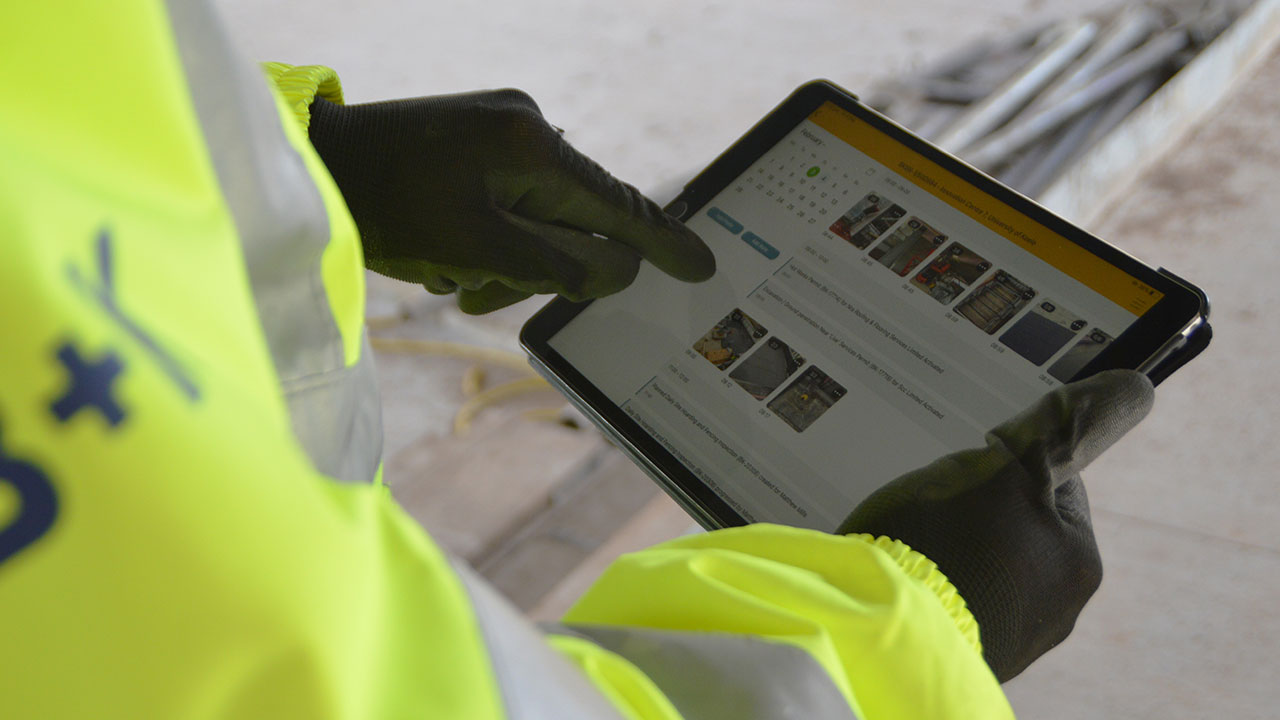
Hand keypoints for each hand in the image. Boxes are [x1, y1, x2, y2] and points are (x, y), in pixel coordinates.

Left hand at [307, 90, 713, 312]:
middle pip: (577, 220)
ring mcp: (504, 126)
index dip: (662, 244)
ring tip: (448, 276)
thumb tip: (620, 269)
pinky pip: (514, 200)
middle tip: (472, 291)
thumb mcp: (477, 251)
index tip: (704, 267)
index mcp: (534, 144)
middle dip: (539, 267)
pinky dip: (491, 237)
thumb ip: (558, 265)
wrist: (312, 168)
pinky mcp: (481, 137)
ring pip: (542, 217)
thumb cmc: (385, 209)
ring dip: (507, 260)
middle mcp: (529, 124)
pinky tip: (444, 251)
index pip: (618, 205)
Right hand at [838, 369, 1153, 681]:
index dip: (1006, 462)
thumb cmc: (947, 541)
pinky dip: (932, 580)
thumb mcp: (1008, 468)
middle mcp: (1058, 608)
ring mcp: (1010, 638)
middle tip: (932, 502)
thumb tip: (1133, 388)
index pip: (1053, 483)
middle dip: (977, 508)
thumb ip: (1065, 430)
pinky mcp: (963, 652)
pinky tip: (904, 571)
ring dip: (952, 546)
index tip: (967, 464)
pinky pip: (953, 598)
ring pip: (982, 563)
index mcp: (1078, 559)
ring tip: (910, 539)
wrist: (881, 627)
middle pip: (1016, 526)